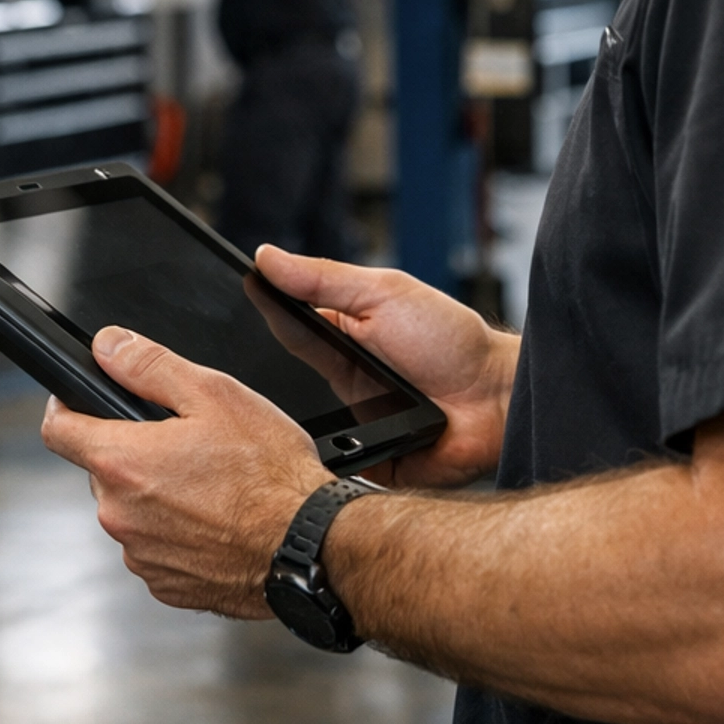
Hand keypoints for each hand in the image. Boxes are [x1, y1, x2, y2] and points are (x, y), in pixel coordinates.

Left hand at [40, 327, 322, 615]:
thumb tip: (108, 346)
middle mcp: (120, 515)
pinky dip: (177, 531)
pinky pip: (155, 546)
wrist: (308, 545)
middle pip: (102, 469)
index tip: (80, 401)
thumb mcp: (213, 394)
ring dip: (157, 494)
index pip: (57, 429)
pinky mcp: (165, 584)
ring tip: (211, 484)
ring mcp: (140, 555)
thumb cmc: (269, 474)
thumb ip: (148, 366)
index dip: (66, 406)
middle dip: (133, 451)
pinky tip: (217, 518)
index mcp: (122, 463)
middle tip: (186, 442)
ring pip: (132, 509)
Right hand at [253, 244, 517, 487]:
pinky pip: (327, 467)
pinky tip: (305, 451)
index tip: (225, 302)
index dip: (256, 317)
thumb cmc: (452, 341)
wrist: (499, 402)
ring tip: (268, 412)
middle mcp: (341, 384)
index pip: (285, 328)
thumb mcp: (383, 294)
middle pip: (281, 382)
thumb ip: (324, 280)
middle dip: (259, 381)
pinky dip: (317, 459)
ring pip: (297, 429)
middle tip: (233, 370)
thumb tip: (268, 256)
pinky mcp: (365, 464)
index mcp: (341, 341)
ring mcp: (351, 426)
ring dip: (286, 422)